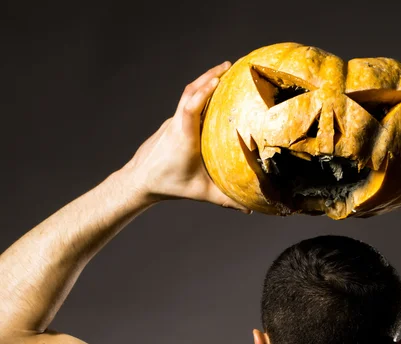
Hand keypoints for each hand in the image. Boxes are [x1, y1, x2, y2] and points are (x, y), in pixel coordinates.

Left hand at [124, 62, 250, 212]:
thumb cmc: (169, 185)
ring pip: (187, 95)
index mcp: (184, 136)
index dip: (205, 90)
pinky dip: (198, 95)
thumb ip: (226, 200)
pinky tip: (211, 97)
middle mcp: (176, 123)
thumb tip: (250, 208)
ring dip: (203, 82)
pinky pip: (185, 104)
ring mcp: (172, 122)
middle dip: (209, 76)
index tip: (219, 78)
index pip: (192, 106)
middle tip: (229, 66)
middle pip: (191, 91)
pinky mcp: (170, 125)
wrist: (139, 180)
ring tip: (222, 74)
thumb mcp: (200, 193)